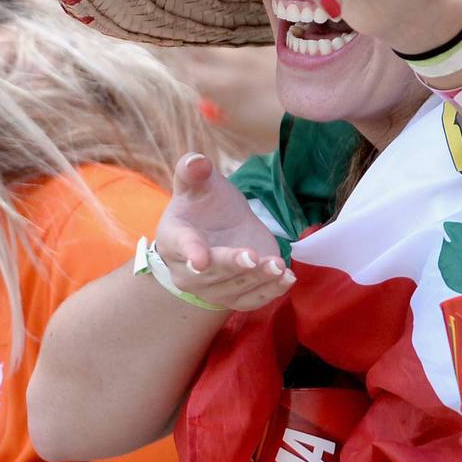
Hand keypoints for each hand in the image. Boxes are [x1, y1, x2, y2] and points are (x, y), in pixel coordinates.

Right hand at [153, 153, 293, 310]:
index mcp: (174, 239)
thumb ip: (193, 171)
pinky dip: (270, 293)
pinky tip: (287, 279)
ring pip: (235, 289)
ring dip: (258, 280)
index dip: (192, 253)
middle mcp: (188, 271)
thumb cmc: (202, 205)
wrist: (213, 230)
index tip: (202, 260)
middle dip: (234, 266)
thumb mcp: (198, 184)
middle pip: (212, 273)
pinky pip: (251, 301)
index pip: (182, 247)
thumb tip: (196, 160)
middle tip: (255, 257)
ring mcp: (212, 288)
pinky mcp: (237, 295)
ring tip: (279, 266)